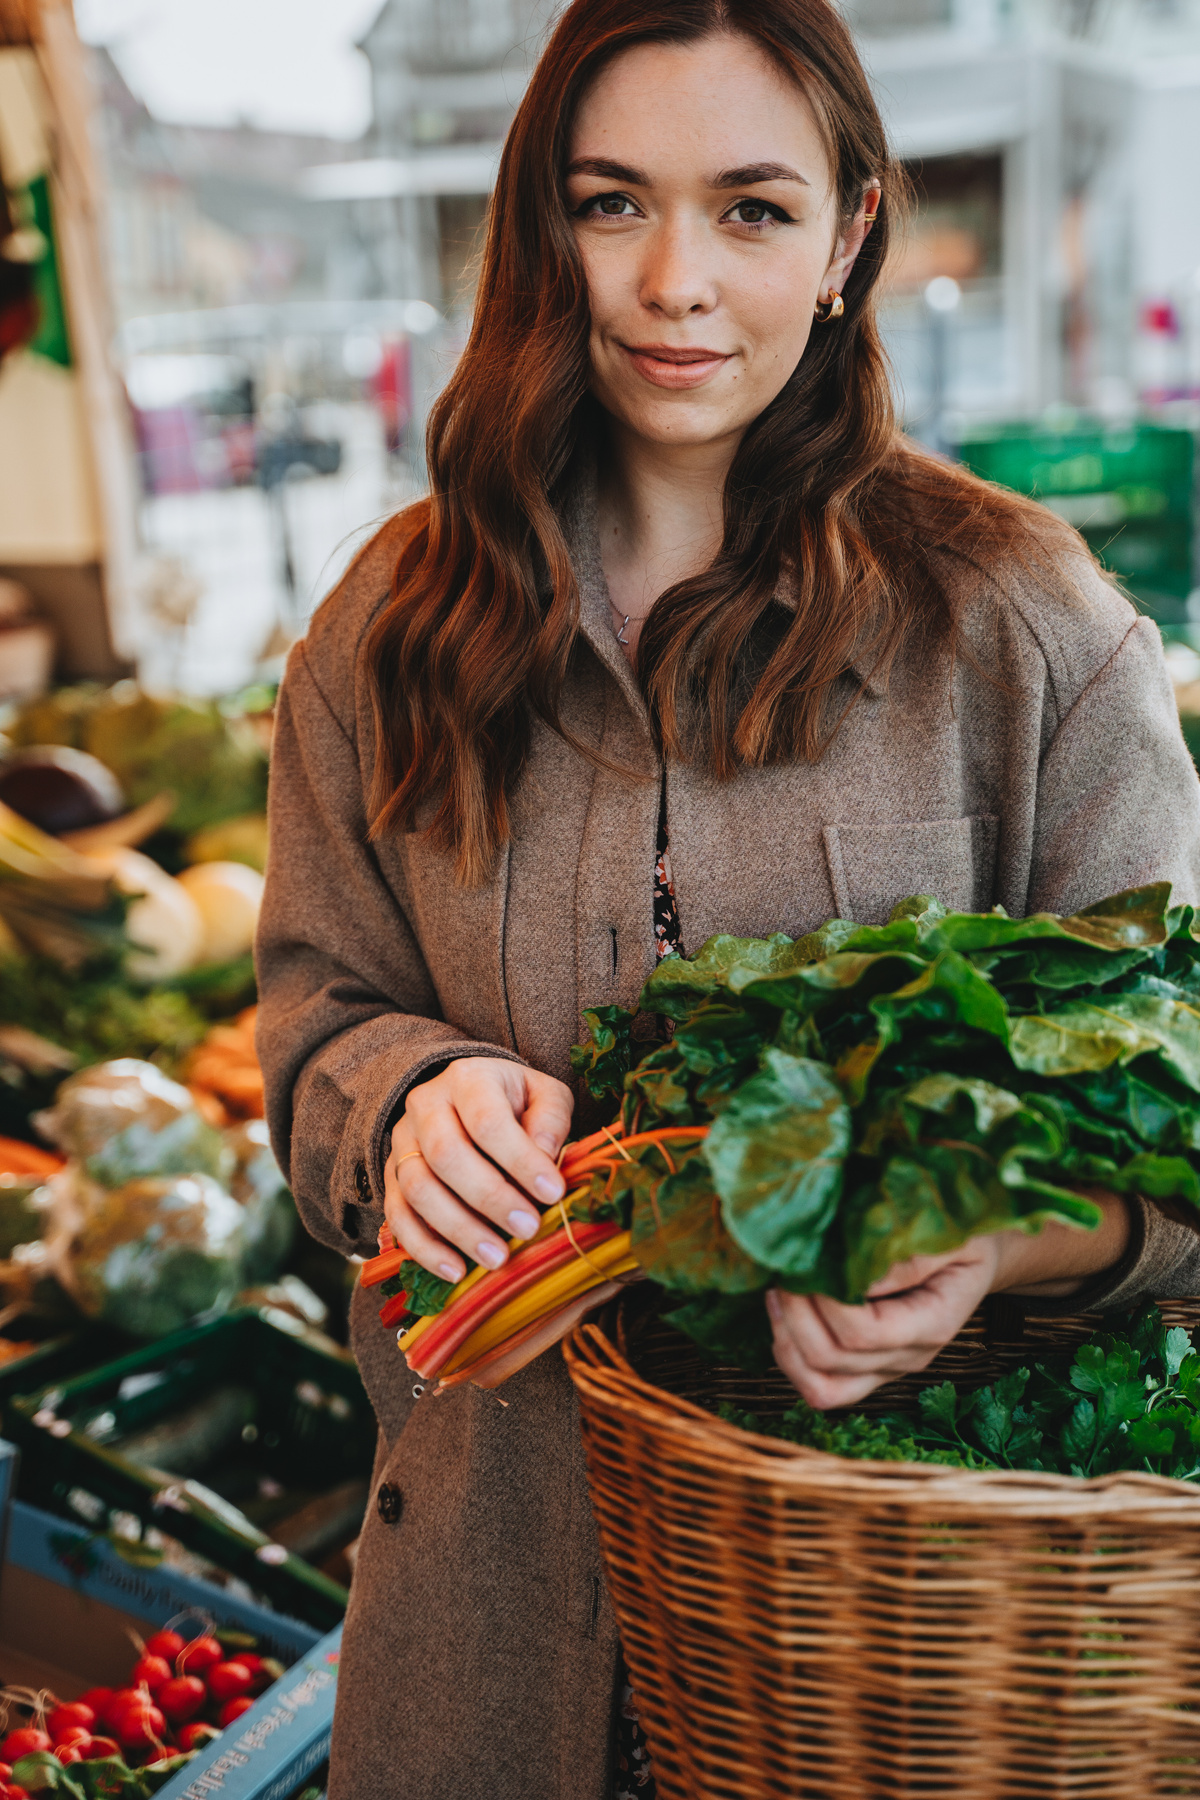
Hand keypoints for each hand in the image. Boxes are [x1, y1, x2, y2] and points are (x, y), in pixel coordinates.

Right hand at [384, 1057, 573, 1283]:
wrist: (468, 1100)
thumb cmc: (514, 1102)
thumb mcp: (543, 1095)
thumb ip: (550, 1118)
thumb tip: (546, 1153)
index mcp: (467, 1079)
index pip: (487, 1120)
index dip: (520, 1159)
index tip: (553, 1193)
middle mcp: (425, 1106)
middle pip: (446, 1155)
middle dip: (490, 1198)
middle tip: (528, 1229)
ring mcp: (402, 1143)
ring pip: (417, 1188)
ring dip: (458, 1229)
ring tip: (497, 1258)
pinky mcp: (392, 1178)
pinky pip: (397, 1216)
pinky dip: (424, 1248)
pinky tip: (456, 1271)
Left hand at [769, 1190, 1131, 1409]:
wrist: (975, 1251)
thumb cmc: (961, 1232)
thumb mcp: (948, 1232)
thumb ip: (906, 1255)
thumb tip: (851, 1274)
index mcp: (932, 1323)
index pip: (864, 1333)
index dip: (824, 1301)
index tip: (807, 1260)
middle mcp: (908, 1357)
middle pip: (832, 1361)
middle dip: (794, 1314)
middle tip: (783, 1269)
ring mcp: (885, 1369)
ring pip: (820, 1386)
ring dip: (787, 1341)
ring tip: (779, 1292)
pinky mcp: (865, 1367)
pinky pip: (820, 1385)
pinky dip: (790, 1353)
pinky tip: (784, 1311)